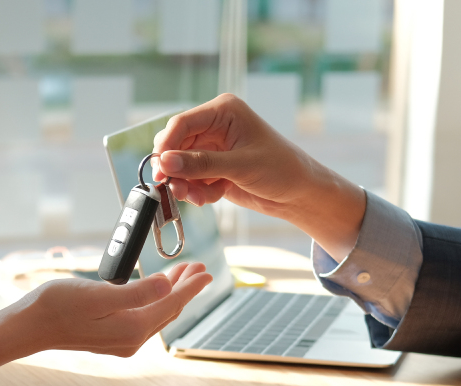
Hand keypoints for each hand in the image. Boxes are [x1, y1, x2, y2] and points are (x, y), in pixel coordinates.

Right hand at [0, 261, 211, 377]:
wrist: (30, 326)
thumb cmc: (58, 306)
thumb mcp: (99, 294)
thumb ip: (136, 292)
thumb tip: (167, 287)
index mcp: (133, 328)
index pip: (172, 304)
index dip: (191, 286)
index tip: (207, 271)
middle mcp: (132, 339)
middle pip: (168, 310)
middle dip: (185, 288)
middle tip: (198, 268)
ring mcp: (122, 342)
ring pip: (157, 314)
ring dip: (171, 294)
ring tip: (181, 275)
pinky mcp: (112, 338)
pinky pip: (144, 318)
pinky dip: (154, 301)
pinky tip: (153, 290)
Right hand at [152, 93, 366, 260]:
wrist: (300, 193)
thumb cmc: (281, 169)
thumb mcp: (240, 166)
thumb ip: (202, 164)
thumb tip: (165, 162)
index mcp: (223, 111)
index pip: (182, 124)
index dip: (166, 147)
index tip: (160, 171)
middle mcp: (214, 126)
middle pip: (176, 145)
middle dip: (176, 170)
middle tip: (175, 190)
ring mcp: (213, 148)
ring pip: (181, 165)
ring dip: (185, 184)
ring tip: (198, 198)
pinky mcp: (213, 168)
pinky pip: (191, 179)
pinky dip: (197, 191)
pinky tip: (212, 198)